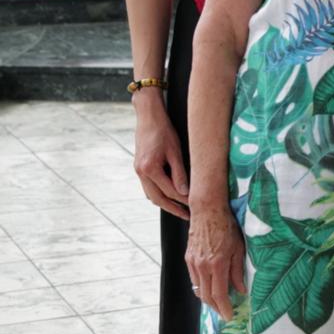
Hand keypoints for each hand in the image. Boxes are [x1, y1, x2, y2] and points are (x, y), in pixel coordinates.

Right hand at [132, 99, 189, 215]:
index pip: (170, 192)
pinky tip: (169, 195)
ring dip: (165, 203)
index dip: (184, 201)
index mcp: (150, 169)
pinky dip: (159, 194)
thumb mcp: (175, 151)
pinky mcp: (139, 168)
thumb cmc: (163, 130)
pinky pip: (148, 187)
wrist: (148, 117)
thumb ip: (179, 173)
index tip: (196, 206)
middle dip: (173, 209)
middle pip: (157, 199)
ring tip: (180, 209)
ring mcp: (138, 171)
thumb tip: (185, 193)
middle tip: (188, 217)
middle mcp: (141, 172)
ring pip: (151, 195)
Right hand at [185, 200, 247, 321]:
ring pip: (198, 289)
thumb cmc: (227, 227)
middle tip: (224, 312)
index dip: (224, 308)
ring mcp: (193, 263)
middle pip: (206, 296)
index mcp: (217, 264)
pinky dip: (201, 286)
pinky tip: (209, 286)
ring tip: (218, 302)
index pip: (219, 294)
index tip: (229, 316)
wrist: (207, 211)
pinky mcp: (188, 258)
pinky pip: (194, 279)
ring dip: (208, 298)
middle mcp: (202, 266)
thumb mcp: (238, 248)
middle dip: (216, 307)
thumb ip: (237, 271)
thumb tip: (241, 290)